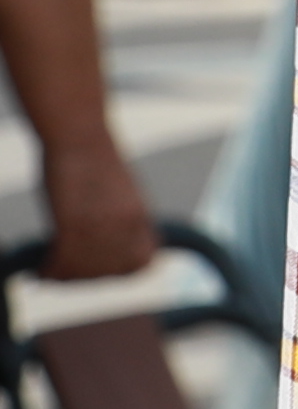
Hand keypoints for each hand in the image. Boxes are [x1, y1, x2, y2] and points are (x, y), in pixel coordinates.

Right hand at [33, 145, 156, 290]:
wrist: (78, 132)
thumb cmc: (91, 157)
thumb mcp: (120, 191)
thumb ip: (120, 218)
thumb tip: (110, 241)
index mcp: (141, 215)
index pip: (144, 261)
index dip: (121, 271)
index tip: (97, 270)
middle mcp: (127, 224)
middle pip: (114, 271)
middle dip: (88, 276)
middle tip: (65, 273)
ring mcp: (102, 225)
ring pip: (87, 270)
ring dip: (67, 275)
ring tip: (50, 271)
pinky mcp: (75, 221)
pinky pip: (65, 260)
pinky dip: (51, 269)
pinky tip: (41, 270)